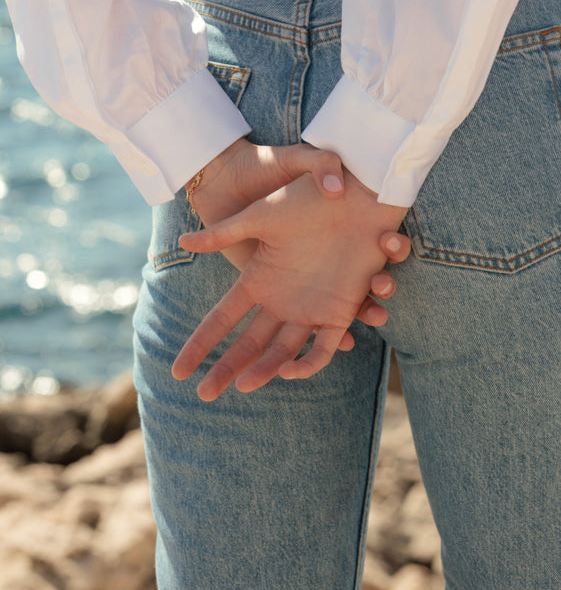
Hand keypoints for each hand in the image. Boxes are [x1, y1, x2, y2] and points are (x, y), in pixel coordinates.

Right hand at [172, 171, 408, 397]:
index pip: (222, 319)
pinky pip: (323, 347)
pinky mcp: (341, 310)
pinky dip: (308, 363)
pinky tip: (289, 371)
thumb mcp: (260, 216)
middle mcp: (281, 299)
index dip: (201, 344)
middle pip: (248, 344)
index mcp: (258, 280)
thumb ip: (224, 233)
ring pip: (282, 352)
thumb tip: (182, 241)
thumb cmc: (307, 199)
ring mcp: (310, 308)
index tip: (177, 370)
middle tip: (203, 395)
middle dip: (225, 369)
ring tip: (244, 386)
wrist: (355, 194)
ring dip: (263, 370)